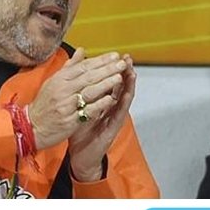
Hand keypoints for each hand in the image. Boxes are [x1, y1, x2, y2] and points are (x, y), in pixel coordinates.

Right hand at [27, 48, 128, 154]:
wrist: (31, 127)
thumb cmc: (44, 104)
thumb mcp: (53, 82)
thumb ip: (70, 66)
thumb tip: (82, 51)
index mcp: (59, 79)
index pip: (83, 67)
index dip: (100, 61)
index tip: (114, 56)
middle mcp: (62, 90)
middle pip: (88, 77)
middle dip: (107, 69)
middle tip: (122, 63)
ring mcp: (66, 105)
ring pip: (89, 91)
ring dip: (105, 84)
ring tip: (119, 77)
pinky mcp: (70, 120)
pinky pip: (87, 110)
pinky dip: (99, 104)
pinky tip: (111, 99)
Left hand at [67, 54, 136, 181]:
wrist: (80, 154)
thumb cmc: (81, 131)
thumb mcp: (79, 107)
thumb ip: (80, 91)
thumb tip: (78, 76)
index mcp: (102, 102)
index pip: (110, 82)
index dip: (114, 69)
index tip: (117, 54)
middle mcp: (111, 108)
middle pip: (120, 87)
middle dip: (124, 72)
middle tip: (128, 58)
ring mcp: (113, 119)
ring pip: (123, 99)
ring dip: (129, 86)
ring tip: (132, 72)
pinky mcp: (113, 129)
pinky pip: (118, 115)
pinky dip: (122, 104)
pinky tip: (126, 95)